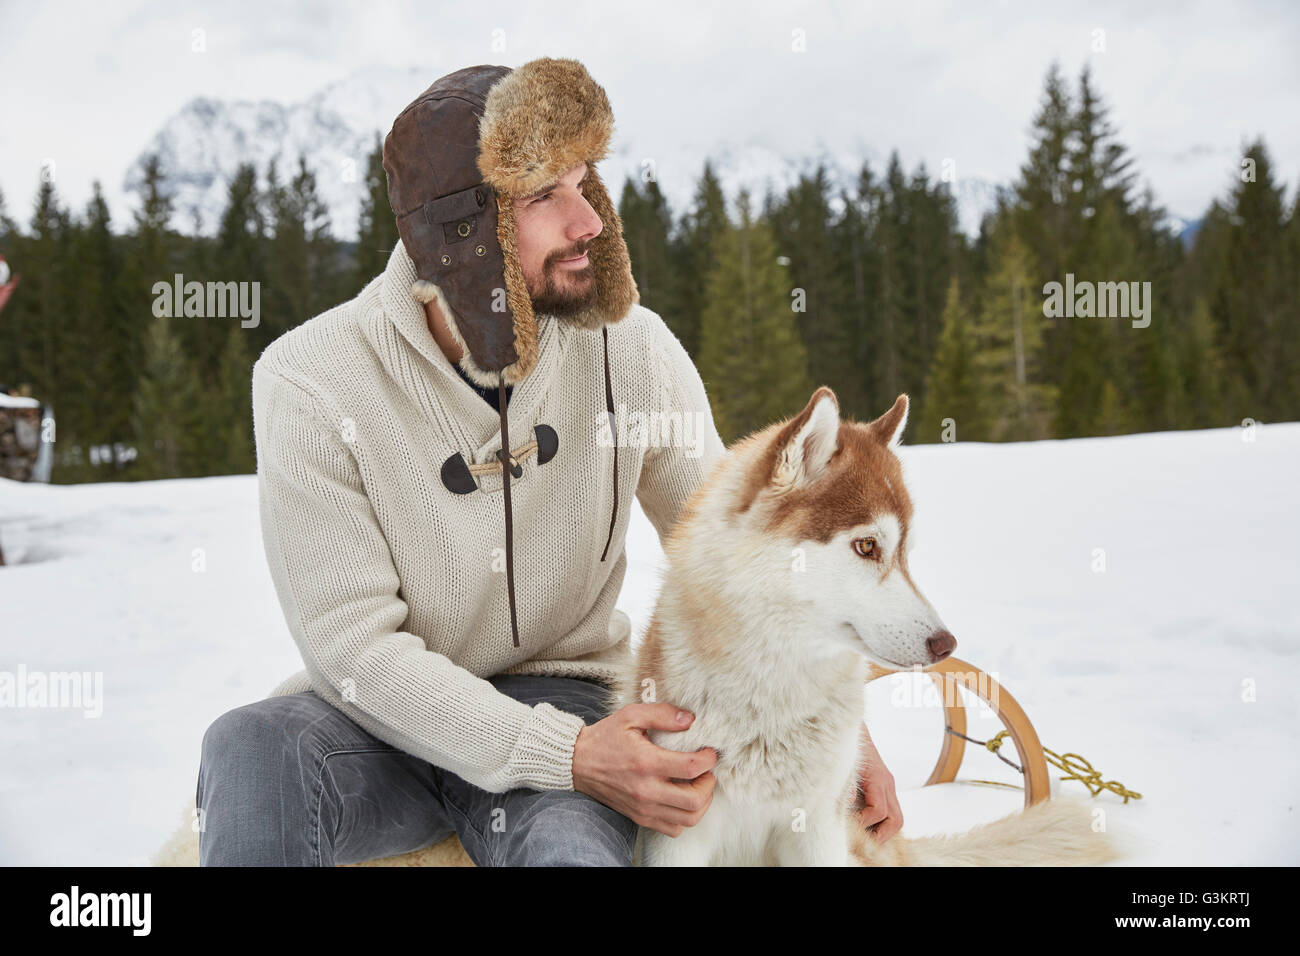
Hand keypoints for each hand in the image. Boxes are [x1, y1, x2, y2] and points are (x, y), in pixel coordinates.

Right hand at [572, 703, 718, 837]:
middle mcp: (646, 790)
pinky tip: (681, 799)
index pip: (691, 768)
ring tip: (697, 785)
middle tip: (706, 771)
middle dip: (709, 784)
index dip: (709, 760)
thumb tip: (690, 719)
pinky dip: (685, 817)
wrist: (578, 762)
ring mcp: (643, 808)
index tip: (709, 753)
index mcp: (646, 762)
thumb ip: (662, 714)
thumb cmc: (605, 737)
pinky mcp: (640, 817)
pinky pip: (673, 828)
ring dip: (701, 803)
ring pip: (688, 819)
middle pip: (695, 800)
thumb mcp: (631, 715)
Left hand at [856, 726, 901, 842]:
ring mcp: (889, 786)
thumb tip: (843, 805)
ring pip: (897, 817)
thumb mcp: (846, 764)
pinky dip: (882, 821)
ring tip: (867, 837)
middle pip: (896, 819)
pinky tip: (868, 825)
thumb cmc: (850, 746)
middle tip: (865, 842)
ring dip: (884, 831)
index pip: (878, 810)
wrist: (855, 728)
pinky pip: (891, 809)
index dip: (865, 821)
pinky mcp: (885, 786)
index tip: (850, 824)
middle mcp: (887, 784)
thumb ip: (846, 785)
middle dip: (883, 835)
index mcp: (878, 779)